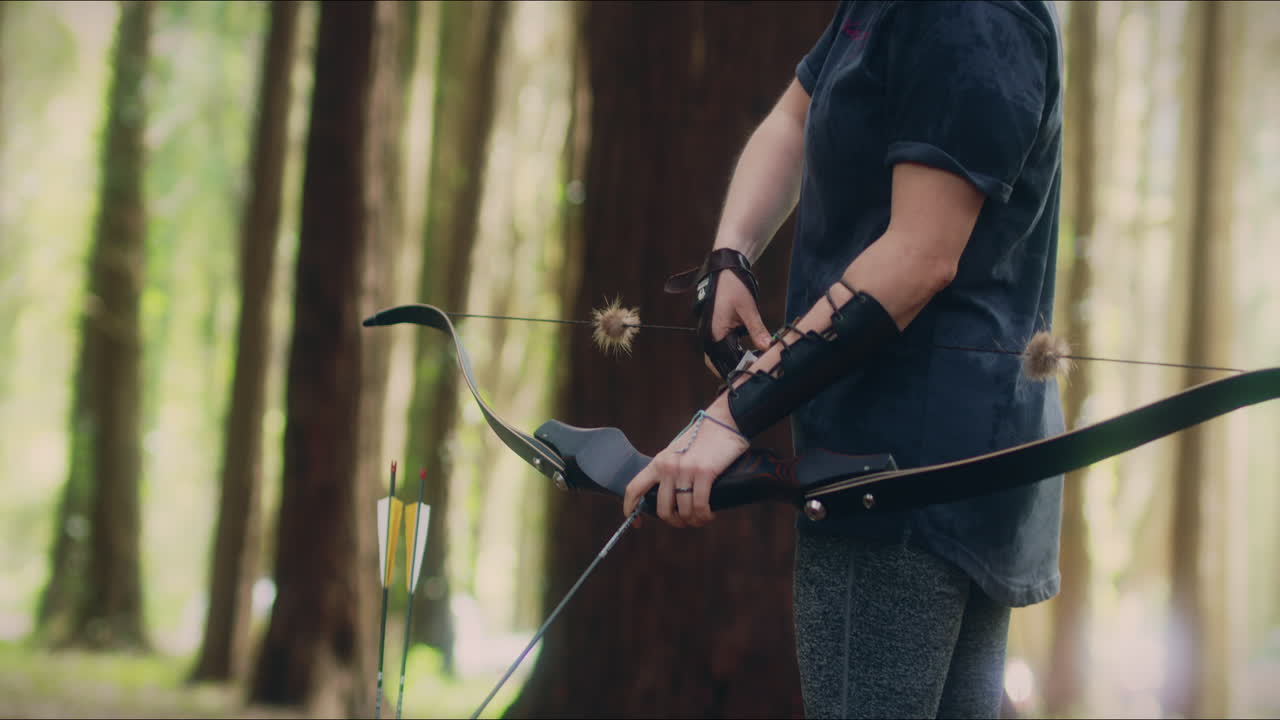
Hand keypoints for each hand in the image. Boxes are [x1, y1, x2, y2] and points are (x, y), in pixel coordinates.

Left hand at [623, 401, 748, 527]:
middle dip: (675, 521)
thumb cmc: (705, 437)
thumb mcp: (679, 452)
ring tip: (702, 518)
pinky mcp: (704, 472)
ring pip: (683, 511)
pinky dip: (705, 516)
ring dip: (694, 521)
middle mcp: (668, 467)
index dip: (631, 509)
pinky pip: (700, 506)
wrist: (725, 420)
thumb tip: (671, 495)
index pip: (634, 488)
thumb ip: (671, 470)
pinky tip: (709, 514)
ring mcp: (685, 469)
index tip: (636, 523)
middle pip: (662, 509)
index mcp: (658, 462)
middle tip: (686, 521)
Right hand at [703, 271, 772, 377]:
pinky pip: (721, 348)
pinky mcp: (714, 330)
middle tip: (754, 370)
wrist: (724, 270)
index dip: (740, 368)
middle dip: (735, 368)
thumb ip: (757, 330)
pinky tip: (746, 353)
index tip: (755, 370)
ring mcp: (709, 333)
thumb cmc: (733, 286)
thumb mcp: (748, 309)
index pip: (725, 361)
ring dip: (733, 361)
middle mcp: (708, 336)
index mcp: (714, 333)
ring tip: (752, 363)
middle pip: (719, 363)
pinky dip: (732, 353)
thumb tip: (768, 347)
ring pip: (719, 357)